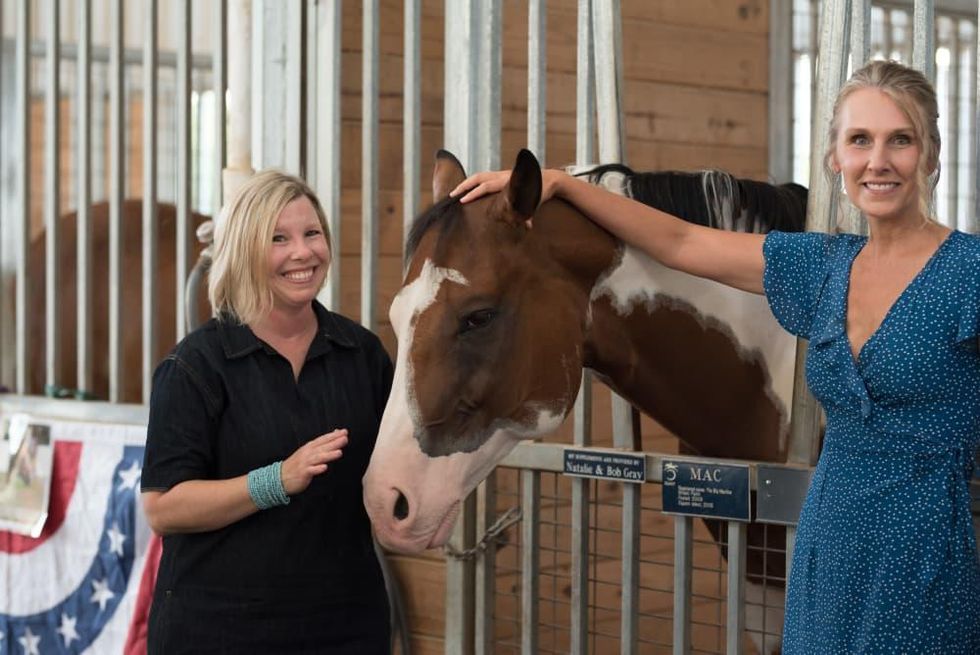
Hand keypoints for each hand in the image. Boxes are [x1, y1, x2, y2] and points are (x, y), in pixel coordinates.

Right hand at [280, 429, 347, 494]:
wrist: (280, 477)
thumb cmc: (297, 464)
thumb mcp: (309, 452)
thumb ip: (322, 444)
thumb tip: (335, 433)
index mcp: (310, 447)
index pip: (323, 439)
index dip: (334, 435)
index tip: (344, 432)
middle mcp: (308, 453)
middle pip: (323, 447)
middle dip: (334, 442)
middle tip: (345, 438)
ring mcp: (305, 463)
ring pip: (318, 457)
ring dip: (329, 455)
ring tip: (339, 452)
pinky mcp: (303, 473)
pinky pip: (311, 470)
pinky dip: (317, 469)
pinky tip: (325, 467)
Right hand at [451, 168, 567, 204]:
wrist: (549, 178)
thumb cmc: (541, 192)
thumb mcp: (535, 203)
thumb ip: (529, 214)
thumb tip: (528, 226)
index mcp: (507, 181)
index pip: (485, 187)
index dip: (473, 194)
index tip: (462, 201)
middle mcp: (502, 175)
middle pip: (478, 178)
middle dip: (464, 187)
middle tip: (451, 196)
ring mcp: (501, 174)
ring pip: (479, 176)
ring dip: (466, 183)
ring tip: (455, 193)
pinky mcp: (502, 176)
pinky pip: (484, 177)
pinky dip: (474, 183)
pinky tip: (468, 190)